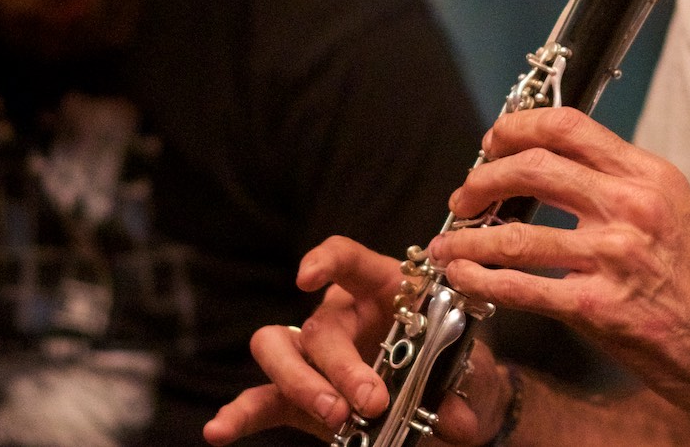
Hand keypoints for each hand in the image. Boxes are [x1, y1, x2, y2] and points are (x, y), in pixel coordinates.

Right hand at [203, 236, 513, 445]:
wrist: (458, 407)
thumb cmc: (460, 371)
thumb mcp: (470, 372)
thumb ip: (459, 387)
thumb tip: (456, 420)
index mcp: (384, 291)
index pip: (349, 260)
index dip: (326, 260)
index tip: (308, 278)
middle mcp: (343, 316)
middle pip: (321, 326)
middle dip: (341, 365)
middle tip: (371, 401)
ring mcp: (316, 356)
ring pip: (281, 350)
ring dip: (299, 382)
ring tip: (333, 416)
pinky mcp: (300, 398)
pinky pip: (263, 400)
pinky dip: (241, 415)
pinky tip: (218, 431)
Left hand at [427, 108, 689, 423]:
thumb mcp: (672, 208)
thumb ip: (619, 182)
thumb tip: (557, 162)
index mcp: (647, 176)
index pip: (569, 126)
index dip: (517, 127)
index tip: (492, 141)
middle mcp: (631, 208)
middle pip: (533, 168)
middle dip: (483, 179)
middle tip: (464, 195)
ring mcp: (613, 257)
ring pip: (516, 234)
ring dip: (469, 237)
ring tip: (449, 241)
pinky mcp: (598, 306)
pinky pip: (522, 287)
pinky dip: (482, 279)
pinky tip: (463, 276)